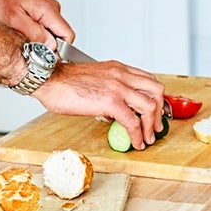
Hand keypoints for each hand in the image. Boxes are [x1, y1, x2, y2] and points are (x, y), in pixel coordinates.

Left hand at [0, 0, 73, 47]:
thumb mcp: (14, 19)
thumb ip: (34, 32)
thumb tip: (50, 46)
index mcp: (49, 10)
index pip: (68, 36)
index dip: (59, 50)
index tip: (43, 55)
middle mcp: (53, 9)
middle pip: (61, 37)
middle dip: (47, 46)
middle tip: (29, 46)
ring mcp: (49, 10)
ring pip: (52, 34)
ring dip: (40, 40)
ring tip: (22, 34)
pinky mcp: (42, 12)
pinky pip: (45, 28)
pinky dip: (35, 33)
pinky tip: (22, 30)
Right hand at [32, 61, 164, 149]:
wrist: (49, 80)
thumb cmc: (64, 82)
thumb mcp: (94, 79)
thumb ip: (109, 90)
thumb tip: (116, 110)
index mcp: (118, 68)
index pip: (148, 79)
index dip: (156, 97)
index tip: (155, 111)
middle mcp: (122, 75)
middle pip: (156, 90)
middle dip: (160, 111)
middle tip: (156, 126)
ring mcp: (118, 87)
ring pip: (150, 105)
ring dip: (152, 126)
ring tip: (148, 138)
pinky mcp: (111, 101)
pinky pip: (133, 121)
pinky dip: (138, 134)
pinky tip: (135, 141)